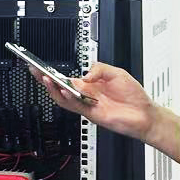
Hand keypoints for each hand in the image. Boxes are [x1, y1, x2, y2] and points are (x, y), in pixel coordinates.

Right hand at [34, 61, 154, 140]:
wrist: (144, 114)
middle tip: (34, 70)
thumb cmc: (133, 96)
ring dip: (53, 89)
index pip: (66, 78)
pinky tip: (64, 90)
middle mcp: (85, 95)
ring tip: (46, 78)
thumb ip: (99, 69)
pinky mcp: (90, 114)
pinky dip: (68, 98)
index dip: (53, 72)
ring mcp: (86, 105)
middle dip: (45, 79)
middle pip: (59, 88)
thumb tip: (84, 75)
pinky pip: (75, 106)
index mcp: (89, 85)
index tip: (41, 65)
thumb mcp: (117, 72)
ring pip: (63, 98)